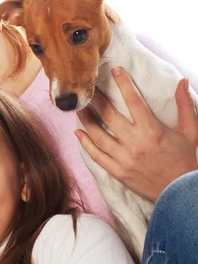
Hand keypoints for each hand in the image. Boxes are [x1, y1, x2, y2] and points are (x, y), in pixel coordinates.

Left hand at [75, 68, 197, 201]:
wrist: (179, 192)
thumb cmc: (185, 160)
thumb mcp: (190, 131)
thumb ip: (184, 105)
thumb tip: (182, 81)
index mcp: (152, 130)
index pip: (133, 101)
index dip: (123, 83)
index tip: (115, 71)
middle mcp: (135, 142)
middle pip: (109, 116)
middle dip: (97, 99)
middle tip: (89, 88)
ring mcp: (124, 158)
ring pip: (98, 135)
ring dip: (86, 119)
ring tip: (79, 107)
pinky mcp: (117, 172)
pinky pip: (97, 156)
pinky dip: (85, 144)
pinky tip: (78, 133)